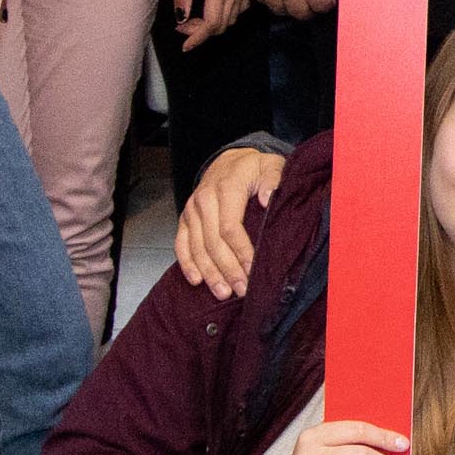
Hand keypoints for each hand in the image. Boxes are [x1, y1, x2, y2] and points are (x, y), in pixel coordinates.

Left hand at [169, 0, 245, 44]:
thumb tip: (180, 18)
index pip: (211, 24)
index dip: (197, 38)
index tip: (185, 46)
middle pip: (222, 25)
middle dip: (201, 31)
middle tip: (184, 25)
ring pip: (232, 19)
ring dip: (214, 23)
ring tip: (197, 16)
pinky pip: (242, 8)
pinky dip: (228, 14)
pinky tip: (215, 6)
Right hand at [175, 137, 288, 295]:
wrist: (230, 160)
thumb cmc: (254, 168)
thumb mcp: (271, 165)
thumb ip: (273, 178)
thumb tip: (268, 198)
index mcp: (226, 187)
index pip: (231, 226)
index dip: (241, 251)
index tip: (252, 271)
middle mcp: (204, 199)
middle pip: (213, 241)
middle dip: (227, 269)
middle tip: (241, 290)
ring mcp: (192, 209)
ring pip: (197, 247)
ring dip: (209, 272)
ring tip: (222, 293)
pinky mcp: (185, 218)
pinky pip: (181, 243)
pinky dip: (187, 263)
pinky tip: (196, 280)